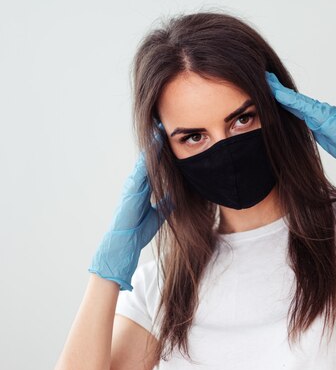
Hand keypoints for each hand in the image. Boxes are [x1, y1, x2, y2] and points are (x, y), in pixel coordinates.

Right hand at [88, 134, 172, 290]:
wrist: (125, 244)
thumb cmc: (139, 230)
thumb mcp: (159, 214)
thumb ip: (166, 203)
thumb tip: (176, 196)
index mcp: (144, 189)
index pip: (155, 166)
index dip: (161, 153)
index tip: (168, 138)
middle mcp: (137, 184)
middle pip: (149, 159)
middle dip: (155, 143)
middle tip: (163, 125)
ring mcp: (132, 186)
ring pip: (144, 162)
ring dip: (150, 147)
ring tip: (159, 130)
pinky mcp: (130, 192)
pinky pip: (139, 173)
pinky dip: (145, 161)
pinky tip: (151, 151)